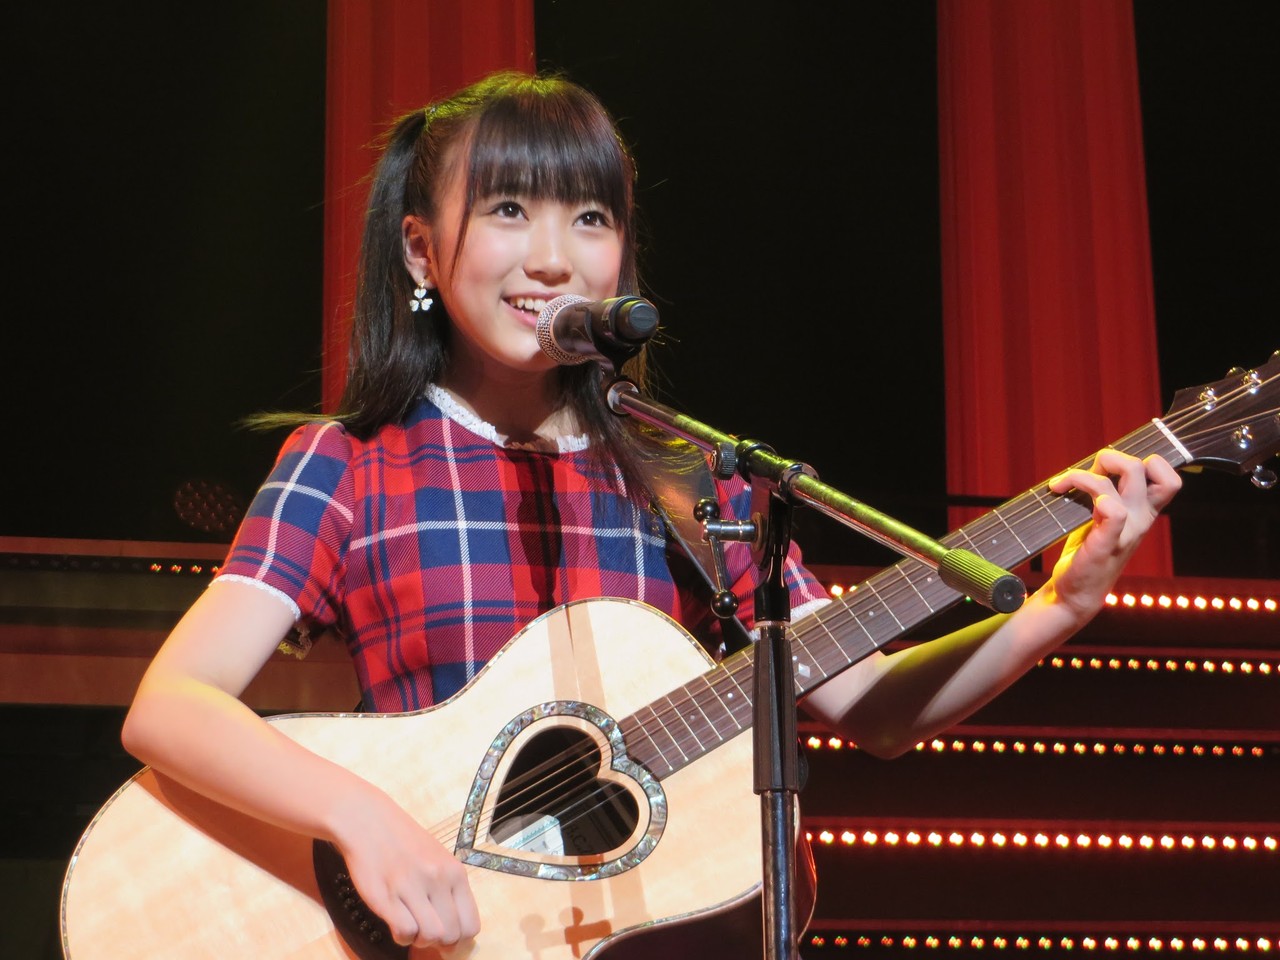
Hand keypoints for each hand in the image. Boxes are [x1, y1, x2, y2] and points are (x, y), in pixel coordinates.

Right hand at [331, 787, 480, 948]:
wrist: (368, 821)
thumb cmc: (404, 841)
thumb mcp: (437, 859)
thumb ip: (448, 890)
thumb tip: (454, 930)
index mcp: (455, 872)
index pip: (471, 924)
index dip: (459, 940)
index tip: (447, 940)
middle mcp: (438, 879)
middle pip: (452, 934)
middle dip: (439, 944)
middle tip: (425, 935)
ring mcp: (412, 886)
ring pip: (431, 935)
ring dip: (420, 940)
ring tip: (410, 926)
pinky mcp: (386, 895)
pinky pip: (405, 931)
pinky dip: (402, 936)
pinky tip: (396, 924)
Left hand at [1045, 448, 1181, 619]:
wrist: (1075, 592)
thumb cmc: (1088, 550)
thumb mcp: (1103, 515)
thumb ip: (1107, 489)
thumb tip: (1101, 461)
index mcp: (1143, 512)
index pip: (1169, 477)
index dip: (1146, 461)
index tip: (1110, 468)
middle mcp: (1140, 519)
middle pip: (1145, 467)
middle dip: (1111, 458)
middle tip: (1082, 474)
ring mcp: (1126, 531)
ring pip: (1127, 479)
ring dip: (1085, 474)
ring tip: (1060, 485)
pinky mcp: (1106, 543)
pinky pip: (1114, 511)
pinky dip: (1094, 495)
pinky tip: (1062, 495)